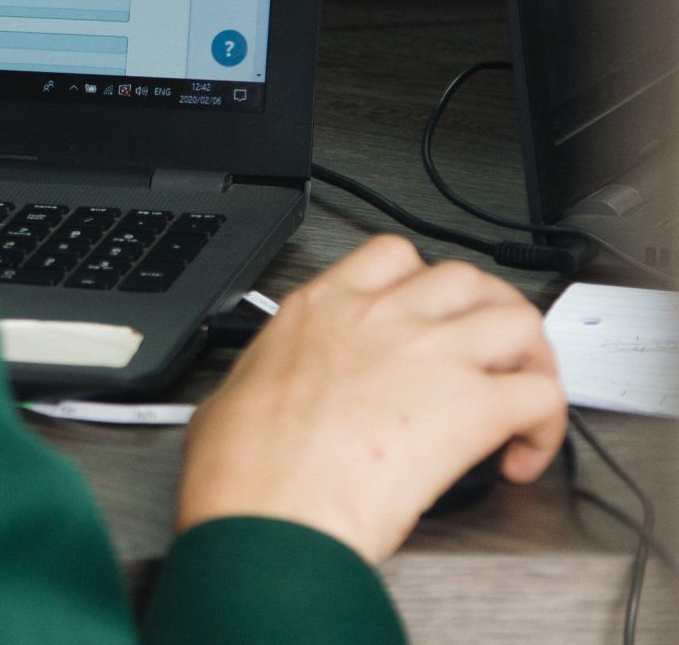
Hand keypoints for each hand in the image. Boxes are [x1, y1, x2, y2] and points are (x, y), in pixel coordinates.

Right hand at [177, 235, 566, 563]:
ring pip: (517, 320)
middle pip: (465, 279)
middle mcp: (381, 318)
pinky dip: (545, 426)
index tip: (424, 318)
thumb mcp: (228, 397)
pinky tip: (520, 456)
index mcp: (320, 309)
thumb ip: (258, 379)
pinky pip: (542, 396)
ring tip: (517, 397)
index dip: (420, 284)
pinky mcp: (473, 407)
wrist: (271, 514)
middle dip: (484, 313)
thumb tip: (253, 399)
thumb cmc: (244, 469)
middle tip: (484, 355)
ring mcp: (431, 354)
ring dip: (526, 358)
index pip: (391, 258)